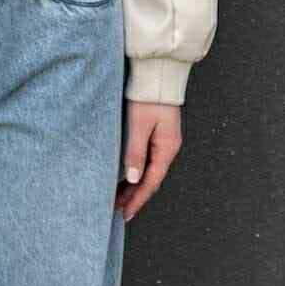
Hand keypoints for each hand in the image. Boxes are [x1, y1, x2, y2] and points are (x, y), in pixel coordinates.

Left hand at [114, 100, 182, 221]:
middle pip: (150, 178)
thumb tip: (133, 179)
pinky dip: (136, 170)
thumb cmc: (148, 96)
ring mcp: (162, 140)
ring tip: (118, 197)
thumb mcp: (139, 124)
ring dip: (134, 184)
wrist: (157, 72)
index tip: (125, 213)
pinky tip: (126, 176)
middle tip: (118, 209)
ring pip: (147, 169)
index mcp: (167, 147)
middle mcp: (167, 147)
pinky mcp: (156, 132)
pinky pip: (146, 158)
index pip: (151, 181)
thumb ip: (135, 151)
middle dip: (135, 195)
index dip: (137, 199)